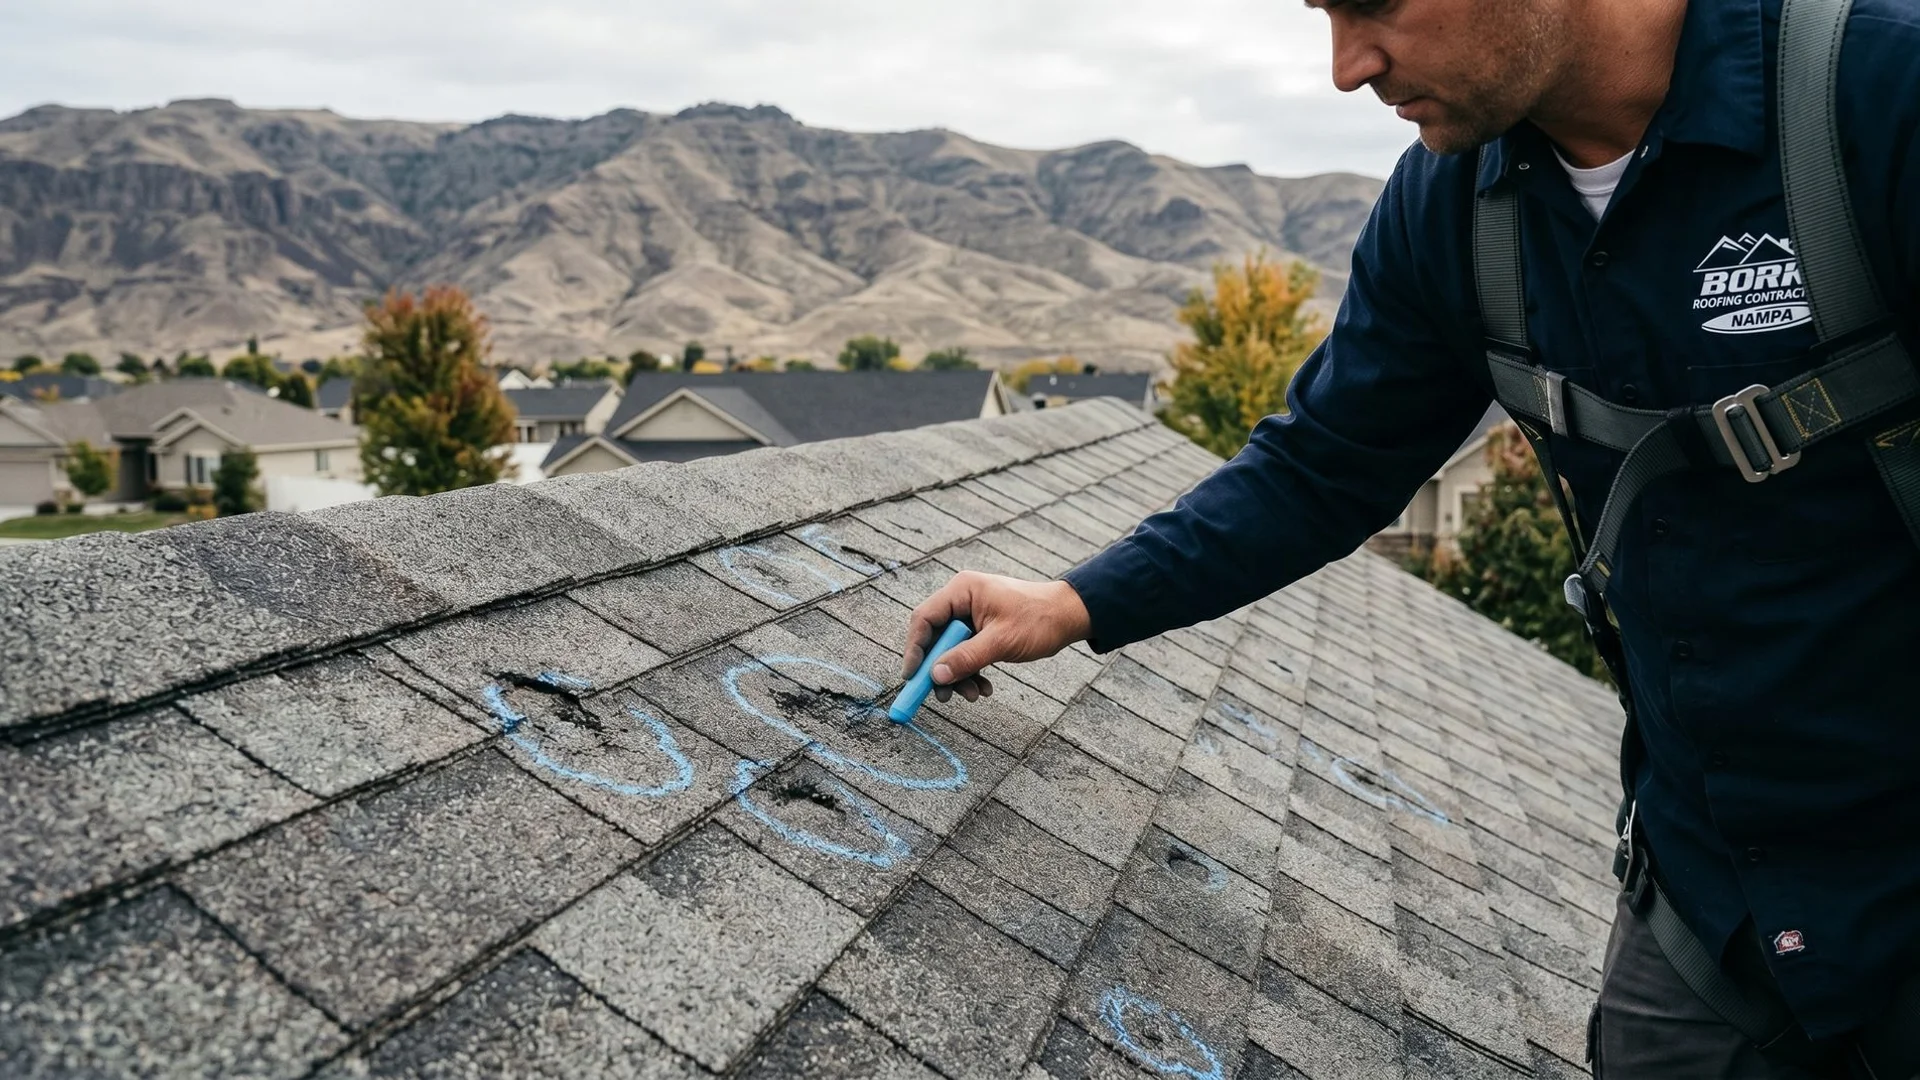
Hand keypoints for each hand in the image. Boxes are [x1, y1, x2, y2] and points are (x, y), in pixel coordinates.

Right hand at [901, 571, 1092, 703]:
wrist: (1069, 617)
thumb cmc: (1038, 620)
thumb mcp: (1000, 642)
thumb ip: (966, 658)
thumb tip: (935, 676)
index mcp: (962, 590)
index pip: (924, 619)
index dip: (915, 649)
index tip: (913, 677)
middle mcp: (962, 599)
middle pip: (935, 637)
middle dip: (941, 669)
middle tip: (943, 696)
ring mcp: (971, 614)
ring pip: (950, 650)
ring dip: (958, 675)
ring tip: (973, 695)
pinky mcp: (981, 629)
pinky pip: (966, 652)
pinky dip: (971, 671)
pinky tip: (984, 688)